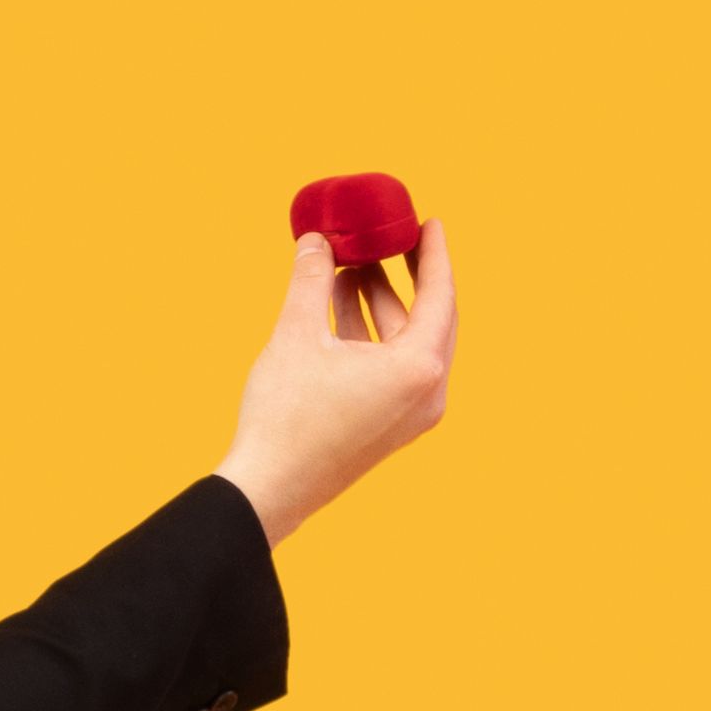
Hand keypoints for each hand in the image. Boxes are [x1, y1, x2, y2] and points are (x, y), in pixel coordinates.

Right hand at [212, 211, 457, 543]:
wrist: (270, 488)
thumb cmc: (286, 416)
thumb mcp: (298, 334)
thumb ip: (312, 280)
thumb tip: (316, 240)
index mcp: (418, 369)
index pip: (440, 296)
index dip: (434, 254)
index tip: (429, 222)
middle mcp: (427, 394)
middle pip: (431, 318)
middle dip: (409, 276)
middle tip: (394, 238)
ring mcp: (411, 415)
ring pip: (407, 342)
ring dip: (382, 304)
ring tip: (351, 267)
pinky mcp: (390, 426)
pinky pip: (393, 366)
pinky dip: (372, 334)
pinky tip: (339, 306)